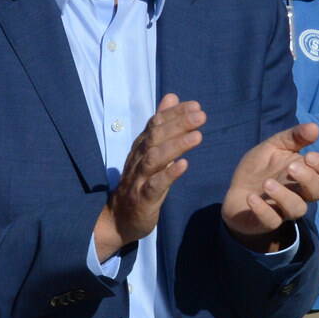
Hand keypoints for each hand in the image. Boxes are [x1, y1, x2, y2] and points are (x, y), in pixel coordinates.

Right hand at [96, 95, 204, 259]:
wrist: (117, 220)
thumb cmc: (139, 182)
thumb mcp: (150, 152)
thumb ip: (161, 126)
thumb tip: (171, 97)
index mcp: (140, 149)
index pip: (155, 125)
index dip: (174, 114)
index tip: (195, 105)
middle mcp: (138, 161)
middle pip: (155, 138)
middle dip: (177, 124)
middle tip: (201, 115)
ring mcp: (139, 180)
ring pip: (154, 159)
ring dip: (175, 146)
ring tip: (197, 136)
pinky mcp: (143, 199)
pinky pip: (154, 186)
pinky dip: (168, 175)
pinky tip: (184, 165)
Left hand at [223, 122, 318, 251]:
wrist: (235, 191)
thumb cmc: (260, 168)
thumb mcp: (275, 146)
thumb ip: (294, 137)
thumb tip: (315, 127)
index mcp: (307, 174)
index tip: (309, 156)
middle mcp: (300, 193)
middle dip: (309, 179)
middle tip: (291, 167)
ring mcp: (284, 209)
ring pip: (297, 209)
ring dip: (284, 196)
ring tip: (267, 183)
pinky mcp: (267, 221)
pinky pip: (272, 220)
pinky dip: (262, 210)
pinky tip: (251, 197)